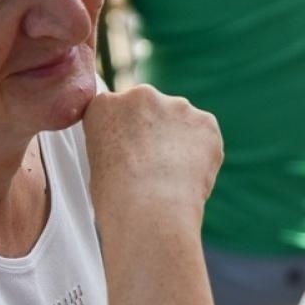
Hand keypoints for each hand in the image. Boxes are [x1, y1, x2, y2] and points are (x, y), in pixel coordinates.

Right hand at [82, 86, 221, 227]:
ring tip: (173, 177)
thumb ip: (117, 142)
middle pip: (152, 110)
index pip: (119, 110)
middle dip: (156, 132)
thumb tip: (136, 149)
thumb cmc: (117, 198)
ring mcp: (176, 105)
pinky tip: (191, 177)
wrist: (150, 209)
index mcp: (105, 105)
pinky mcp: (205, 121)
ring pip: (181, 120)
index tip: (133, 153)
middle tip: (156, 167)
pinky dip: (203, 154)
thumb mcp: (98, 163)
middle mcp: (140, 95)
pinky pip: (205, 135)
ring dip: (180, 141)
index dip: (129, 134)